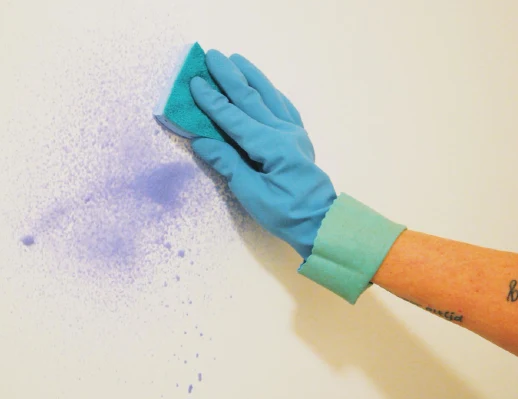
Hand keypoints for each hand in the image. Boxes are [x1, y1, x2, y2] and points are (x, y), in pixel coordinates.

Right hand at [189, 50, 336, 259]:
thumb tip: (201, 141)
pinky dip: (272, 93)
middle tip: (212, 56)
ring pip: (269, 97)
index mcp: (271, 146)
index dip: (213, 100)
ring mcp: (294, 133)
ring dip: (251, 76)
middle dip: (230, 77)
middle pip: (251, 99)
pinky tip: (265, 86)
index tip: (195, 82)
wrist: (321, 224)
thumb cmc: (285, 214)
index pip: (234, 118)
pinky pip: (284, 108)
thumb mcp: (252, 194)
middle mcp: (284, 133)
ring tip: (236, 59)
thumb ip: (227, 164)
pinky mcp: (299, 139)